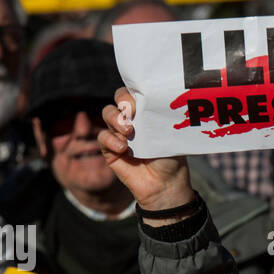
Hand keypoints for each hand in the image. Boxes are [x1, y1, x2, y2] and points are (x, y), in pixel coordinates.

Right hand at [99, 87, 194, 219]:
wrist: (166, 183)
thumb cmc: (170, 157)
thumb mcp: (166, 132)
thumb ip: (153, 115)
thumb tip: (142, 102)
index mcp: (147, 112)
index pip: (135, 91)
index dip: (134, 90)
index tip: (140, 97)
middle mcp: (132, 120)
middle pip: (118, 98)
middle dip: (123, 100)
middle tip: (133, 111)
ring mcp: (119, 134)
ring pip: (108, 113)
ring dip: (116, 118)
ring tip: (129, 132)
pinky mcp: (110, 150)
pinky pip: (103, 137)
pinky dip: (110, 139)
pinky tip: (122, 147)